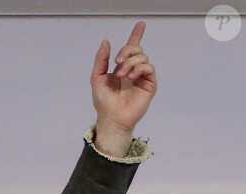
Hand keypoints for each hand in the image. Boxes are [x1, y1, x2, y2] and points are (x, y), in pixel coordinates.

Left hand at [91, 21, 156, 142]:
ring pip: (143, 57)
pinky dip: (140, 68)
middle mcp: (133, 71)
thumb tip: (106, 41)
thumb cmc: (103, 101)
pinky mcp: (149, 85)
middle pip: (137, 49)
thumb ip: (101, 59)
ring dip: (131, 62)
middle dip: (127, 51)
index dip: (136, 35)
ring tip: (122, 75)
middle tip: (117, 63)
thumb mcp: (97, 77)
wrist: (111, 117)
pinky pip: (149, 68)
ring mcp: (142, 78)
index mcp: (122, 68)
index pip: (131, 49)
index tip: (141, 24)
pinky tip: (132, 77)